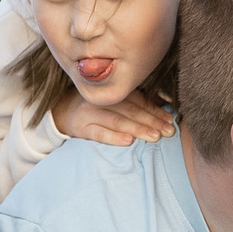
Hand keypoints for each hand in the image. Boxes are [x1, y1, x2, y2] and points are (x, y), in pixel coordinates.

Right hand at [52, 89, 175, 145]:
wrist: (62, 112)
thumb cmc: (96, 106)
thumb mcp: (114, 100)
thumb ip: (135, 103)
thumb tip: (165, 108)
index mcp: (113, 90)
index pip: (137, 100)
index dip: (155, 110)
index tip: (170, 120)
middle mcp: (103, 99)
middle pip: (130, 110)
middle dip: (151, 121)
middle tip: (168, 131)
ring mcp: (91, 113)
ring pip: (117, 121)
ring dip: (138, 129)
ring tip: (155, 137)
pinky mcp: (81, 128)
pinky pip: (98, 133)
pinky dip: (114, 137)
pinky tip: (128, 141)